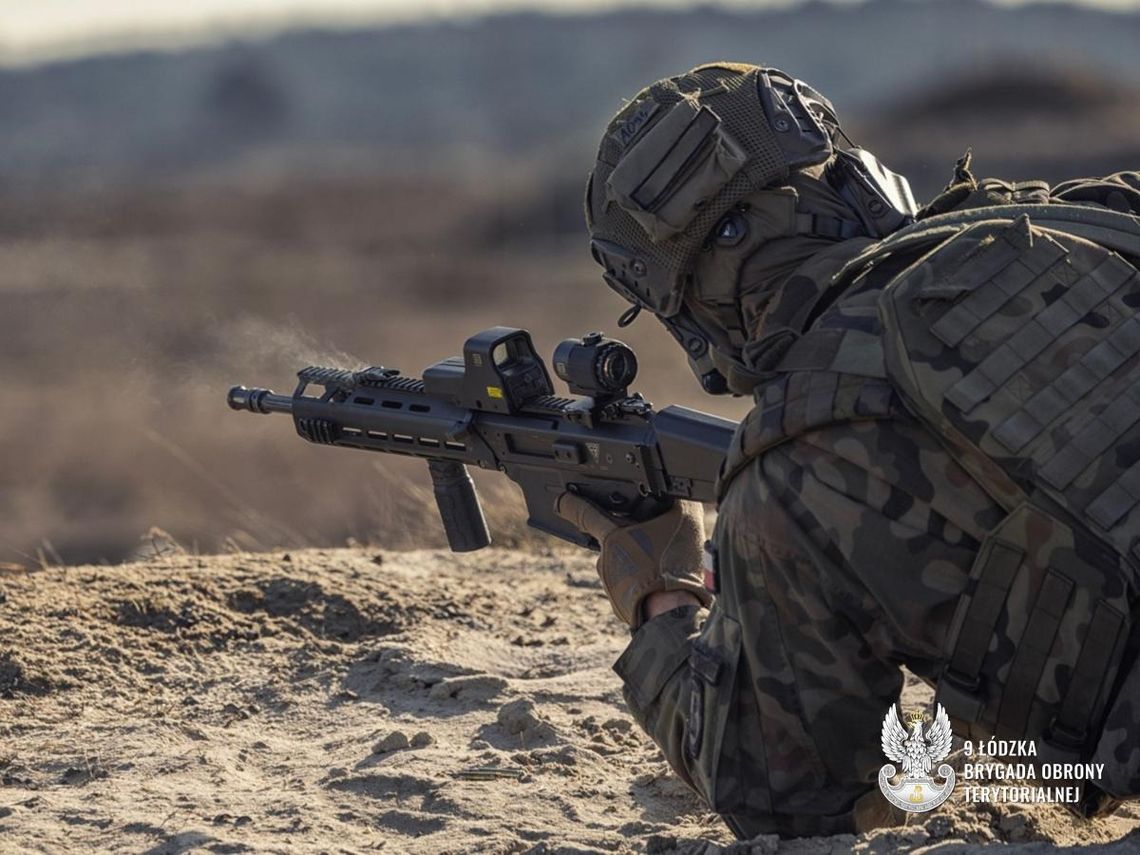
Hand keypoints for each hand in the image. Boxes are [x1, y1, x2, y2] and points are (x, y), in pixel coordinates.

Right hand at [554, 492, 711, 628]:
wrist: (666, 619)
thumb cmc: (649, 578)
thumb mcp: (611, 540)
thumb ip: (587, 516)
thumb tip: (565, 501)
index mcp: (681, 507)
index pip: (645, 483)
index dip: (618, 486)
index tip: (596, 491)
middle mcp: (688, 521)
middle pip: (641, 505)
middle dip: (618, 516)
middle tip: (605, 525)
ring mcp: (681, 542)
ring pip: (641, 528)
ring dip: (623, 537)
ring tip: (619, 551)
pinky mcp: (672, 560)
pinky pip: (645, 546)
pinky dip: (631, 550)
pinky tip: (625, 562)